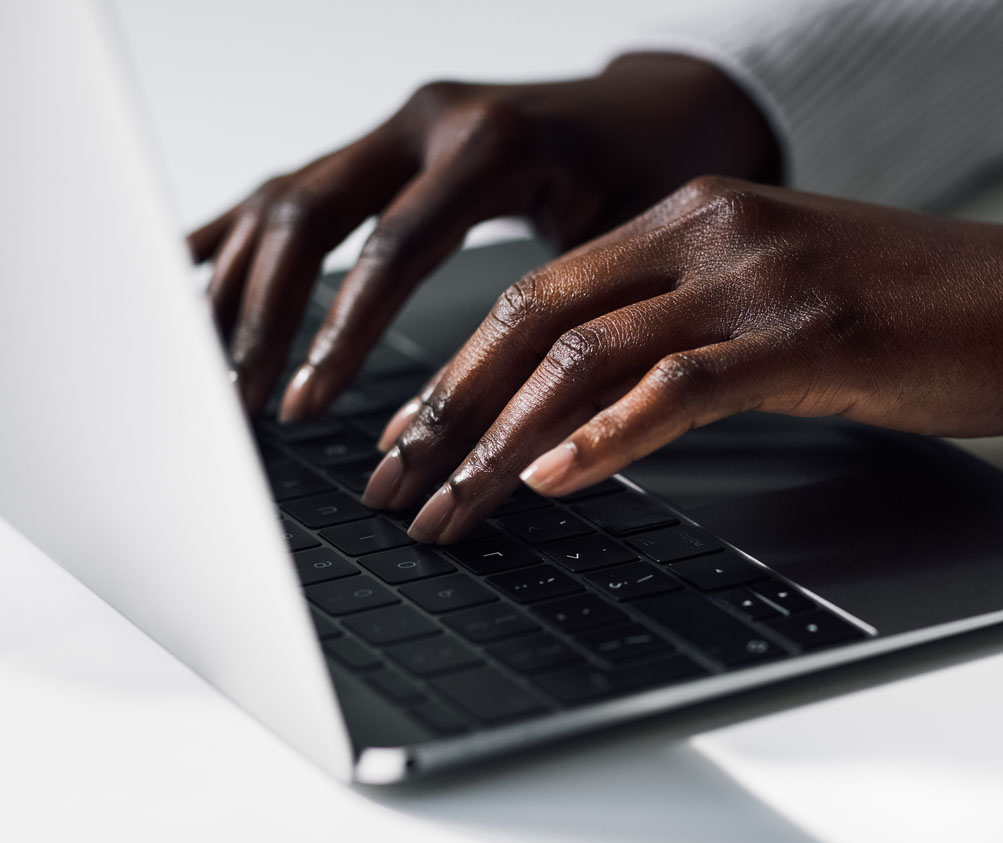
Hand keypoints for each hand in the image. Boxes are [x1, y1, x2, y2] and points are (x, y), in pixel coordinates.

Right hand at [187, 55, 778, 417]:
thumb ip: (556, 316)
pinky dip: (238, 229)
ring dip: (239, 283)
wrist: (664, 108)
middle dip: (265, 315)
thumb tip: (502, 426)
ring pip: (288, 199)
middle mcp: (430, 122)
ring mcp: (401, 127)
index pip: (391, 248)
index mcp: (490, 145)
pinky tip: (189, 267)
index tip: (307, 405)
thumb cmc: (652, 175)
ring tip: (207, 361)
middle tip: (240, 398)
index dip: (340, 333)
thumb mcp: (622, 244)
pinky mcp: (388, 144)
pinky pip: (296, 184)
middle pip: (311, 215)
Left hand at [360, 176, 1002, 543]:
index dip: (457, 372)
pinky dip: (604, 439)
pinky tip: (551, 481)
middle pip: (533, 320)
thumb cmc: (903, 306)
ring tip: (449, 506)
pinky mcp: (807, 336)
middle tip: (394, 481)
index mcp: (685, 219)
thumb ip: (671, 336)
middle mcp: (706, 233)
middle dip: (449, 411)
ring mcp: (755, 279)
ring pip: (585, 358)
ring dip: (502, 443)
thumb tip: (575, 414)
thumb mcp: (763, 301)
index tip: (409, 437)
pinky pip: (676, 387)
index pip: (535, 295)